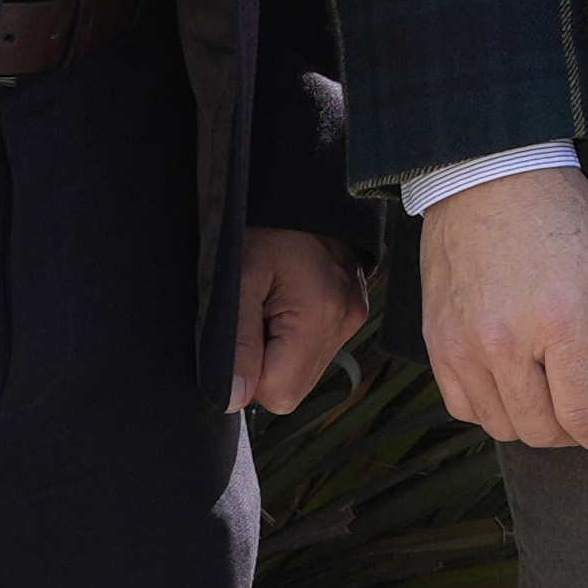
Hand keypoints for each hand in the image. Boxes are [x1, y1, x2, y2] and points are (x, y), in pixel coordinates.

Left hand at [229, 226, 368, 419]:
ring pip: (303, 371)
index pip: (280, 394)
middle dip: (264, 364)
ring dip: (279, 352)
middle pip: (293, 387)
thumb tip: (235, 399)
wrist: (300, 187)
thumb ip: (236, 342)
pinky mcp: (352, 312)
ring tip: (268, 306)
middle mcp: (345, 322)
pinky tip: (284, 304)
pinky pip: (315, 350)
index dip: (249, 376)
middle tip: (252, 316)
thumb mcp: (238, 277)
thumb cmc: (264, 226)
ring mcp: (353, 317)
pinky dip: (294, 338)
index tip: (240, 335)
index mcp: (319, 314)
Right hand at [421, 168, 587, 454]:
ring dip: (533, 424)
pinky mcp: (437, 339)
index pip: (583, 416)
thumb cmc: (561, 211)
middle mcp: (506, 342)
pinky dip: (490, 409)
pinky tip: (514, 385)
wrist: (489, 172)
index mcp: (561, 322)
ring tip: (553, 396)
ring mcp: (464, 344)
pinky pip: (461, 405)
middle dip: (574, 433)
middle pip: (541, 431)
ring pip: (500, 426)